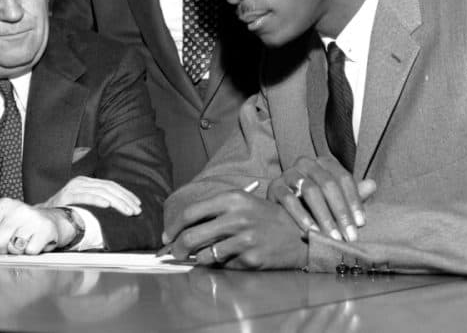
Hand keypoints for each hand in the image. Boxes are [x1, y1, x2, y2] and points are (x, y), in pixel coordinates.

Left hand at [0, 198, 74, 253]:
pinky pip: (29, 252)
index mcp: (2, 205)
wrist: (53, 222)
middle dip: (2, 250)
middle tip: (11, 244)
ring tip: (23, 243)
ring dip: (17, 252)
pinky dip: (31, 253)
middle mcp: (18, 208)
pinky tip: (35, 244)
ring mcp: (33, 218)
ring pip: (12, 248)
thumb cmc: (20, 224)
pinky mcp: (46, 230)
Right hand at [38, 176, 140, 215]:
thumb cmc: (65, 213)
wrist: (42, 216)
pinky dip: (97, 200)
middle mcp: (81, 182)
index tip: (137, 204)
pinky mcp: (66, 195)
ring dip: (117, 202)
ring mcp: (74, 187)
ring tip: (127, 211)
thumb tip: (119, 210)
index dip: (126, 194)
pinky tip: (107, 205)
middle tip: (136, 210)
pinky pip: (85, 196)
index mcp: (87, 182)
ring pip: (101, 192)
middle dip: (125, 200)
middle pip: (109, 188)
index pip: (111, 186)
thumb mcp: (84, 205)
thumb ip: (97, 203)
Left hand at [161, 190, 307, 269]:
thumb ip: (214, 212)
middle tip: (175, 253)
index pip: (190, 213)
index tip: (167, 236)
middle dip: (177, 248)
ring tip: (204, 256)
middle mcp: (237, 218)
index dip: (173, 227)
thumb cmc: (266, 218)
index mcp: (232, 199)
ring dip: (198, 259)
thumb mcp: (243, 203)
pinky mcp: (251, 259)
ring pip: (204, 255)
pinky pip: (222, 266)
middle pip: (192, 236)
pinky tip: (229, 258)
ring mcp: (244, 240)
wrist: (299, 233)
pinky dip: (220, 265)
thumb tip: (182, 229)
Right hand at [266, 156, 376, 241]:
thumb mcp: (335, 199)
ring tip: (331, 237)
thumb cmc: (315, 204)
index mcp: (324, 162)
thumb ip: (352, 194)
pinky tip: (310, 232)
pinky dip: (301, 216)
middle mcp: (306, 163)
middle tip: (348, 235)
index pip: (343, 178)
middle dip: (340, 212)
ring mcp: (289, 173)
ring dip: (323, 216)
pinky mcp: (274, 186)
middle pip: (328, 184)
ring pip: (310, 191)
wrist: (282, 209)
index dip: (354, 200)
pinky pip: (288, 199)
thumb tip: (373, 185)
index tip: (361, 223)